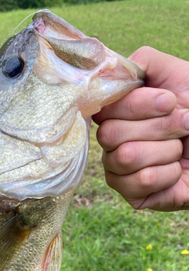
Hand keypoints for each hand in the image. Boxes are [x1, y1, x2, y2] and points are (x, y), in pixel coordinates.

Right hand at [93, 46, 188, 210]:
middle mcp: (112, 141)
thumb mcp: (179, 76)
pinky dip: (168, 174)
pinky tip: (177, 171)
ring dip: (165, 150)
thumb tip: (109, 70)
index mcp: (118, 113)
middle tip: (185, 125)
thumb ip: (144, 63)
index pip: (103, 109)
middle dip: (159, 128)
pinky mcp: (132, 195)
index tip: (170, 101)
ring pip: (124, 158)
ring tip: (180, 149)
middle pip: (110, 135)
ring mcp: (118, 170)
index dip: (137, 106)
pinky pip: (138, 182)